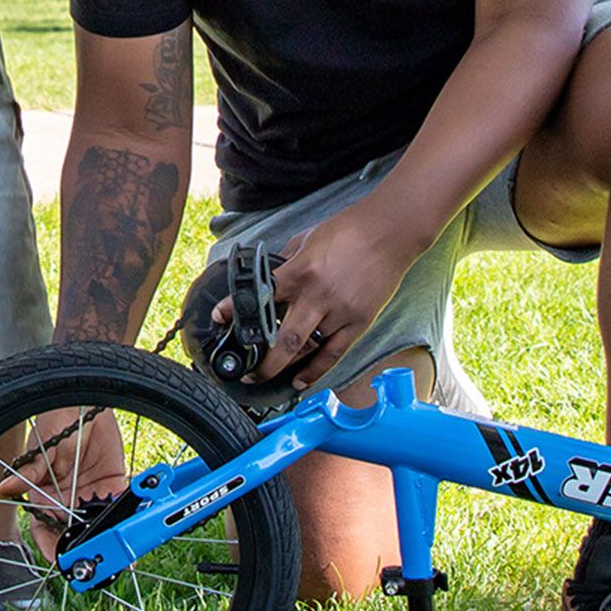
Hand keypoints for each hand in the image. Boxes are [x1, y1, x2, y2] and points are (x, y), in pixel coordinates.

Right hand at [0, 404, 128, 561]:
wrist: (84, 400)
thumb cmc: (55, 422)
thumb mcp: (40, 449)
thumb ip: (29, 473)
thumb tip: (5, 488)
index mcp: (45, 496)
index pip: (45, 529)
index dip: (52, 547)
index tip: (61, 560)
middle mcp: (68, 499)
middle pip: (75, 532)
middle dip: (84, 547)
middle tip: (95, 561)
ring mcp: (91, 493)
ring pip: (98, 523)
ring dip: (107, 537)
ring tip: (118, 554)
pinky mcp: (112, 483)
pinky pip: (119, 505)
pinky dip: (125, 518)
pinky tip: (129, 527)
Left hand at [239, 202, 415, 391]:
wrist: (390, 231)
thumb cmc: (349, 230)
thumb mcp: (308, 238)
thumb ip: (289, 261)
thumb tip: (272, 276)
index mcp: (302, 271)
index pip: (262, 295)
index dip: (237, 309)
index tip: (219, 318)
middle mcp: (319, 296)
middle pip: (285, 340)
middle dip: (264, 363)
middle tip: (249, 373)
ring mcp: (340, 312)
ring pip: (308, 350)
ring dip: (287, 366)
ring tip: (271, 375)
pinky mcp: (359, 322)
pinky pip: (334, 353)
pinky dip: (316, 371)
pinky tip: (300, 380)